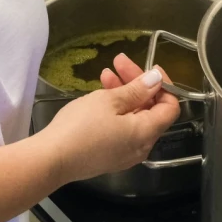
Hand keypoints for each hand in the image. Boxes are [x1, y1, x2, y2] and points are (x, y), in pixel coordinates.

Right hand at [36, 56, 179, 183]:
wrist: (51, 159)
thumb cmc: (81, 126)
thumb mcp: (109, 101)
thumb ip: (136, 90)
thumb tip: (157, 80)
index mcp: (146, 133)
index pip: (170, 108)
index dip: (164, 85)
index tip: (151, 67)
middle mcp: (141, 147)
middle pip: (150, 111)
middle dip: (137, 84)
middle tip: (119, 62)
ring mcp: (125, 154)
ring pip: (134, 118)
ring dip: (123, 94)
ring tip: (105, 74)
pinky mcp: (110, 156)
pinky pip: (122, 129)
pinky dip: (116, 110)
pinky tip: (99, 96)